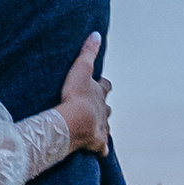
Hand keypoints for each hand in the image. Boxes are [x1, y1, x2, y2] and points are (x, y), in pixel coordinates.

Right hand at [58, 31, 111, 154]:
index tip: (99, 83)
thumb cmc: (76, 95)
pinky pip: (101, 148)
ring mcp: (101, 128)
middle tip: (95, 106)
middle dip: (102, 106)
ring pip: (106, 127)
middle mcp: (103, 111)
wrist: (76, 122)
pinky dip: (100, 148)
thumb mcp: (81, 68)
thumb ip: (88, 51)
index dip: (102, 85)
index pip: (105, 86)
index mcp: (100, 94)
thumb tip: (96, 34)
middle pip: (106, 107)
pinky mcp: (97, 144)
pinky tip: (99, 150)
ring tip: (95, 127)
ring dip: (102, 125)